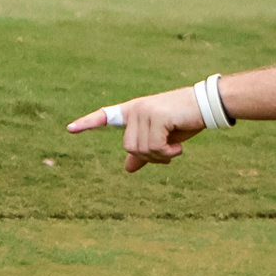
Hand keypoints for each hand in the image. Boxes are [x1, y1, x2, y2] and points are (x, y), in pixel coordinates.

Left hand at [67, 88, 205, 172]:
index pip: (106, 116)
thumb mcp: (163, 140)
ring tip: (174, 148)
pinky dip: (167, 153)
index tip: (70, 129)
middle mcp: (136, 109)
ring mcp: (144, 111)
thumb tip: (128, 169)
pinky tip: (178, 147)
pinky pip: (154, 147)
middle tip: (168, 152)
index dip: (88, 123)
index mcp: (134, 111)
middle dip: (150, 156)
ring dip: (160, 155)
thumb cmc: (185, 121)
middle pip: (129, 147)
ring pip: (140, 149)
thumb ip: (144, 152)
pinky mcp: (156, 116)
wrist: (206, 107)